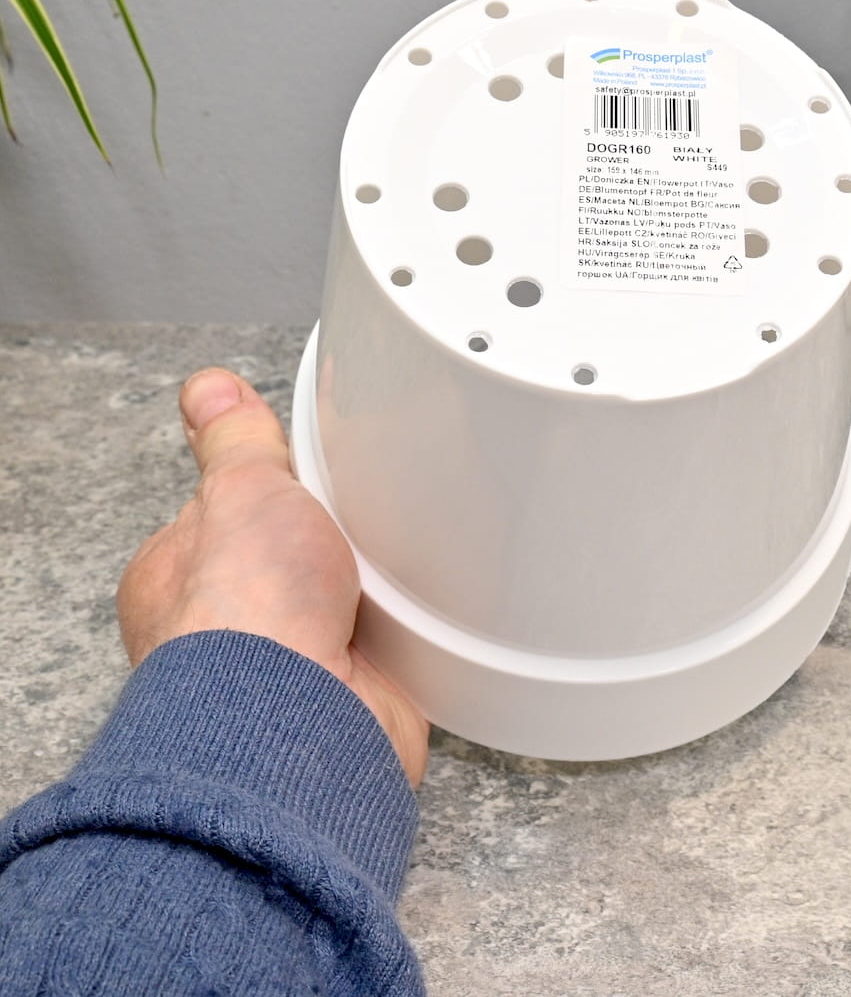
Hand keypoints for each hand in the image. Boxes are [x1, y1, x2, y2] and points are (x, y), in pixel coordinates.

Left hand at [117, 368, 428, 785]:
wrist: (305, 720)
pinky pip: (386, 640)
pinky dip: (405, 623)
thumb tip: (207, 390)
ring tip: (386, 560)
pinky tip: (413, 607)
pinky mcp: (349, 691)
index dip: (272, 485)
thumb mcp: (243, 489)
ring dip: (371, 581)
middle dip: (331, 537)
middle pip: (295, 554)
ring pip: (343, 597)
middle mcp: (227, 630)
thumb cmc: (247, 616)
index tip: (303, 468)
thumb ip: (235, 440)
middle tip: (354, 517)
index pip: (227, 512)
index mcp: (178, 577)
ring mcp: (289, 663)